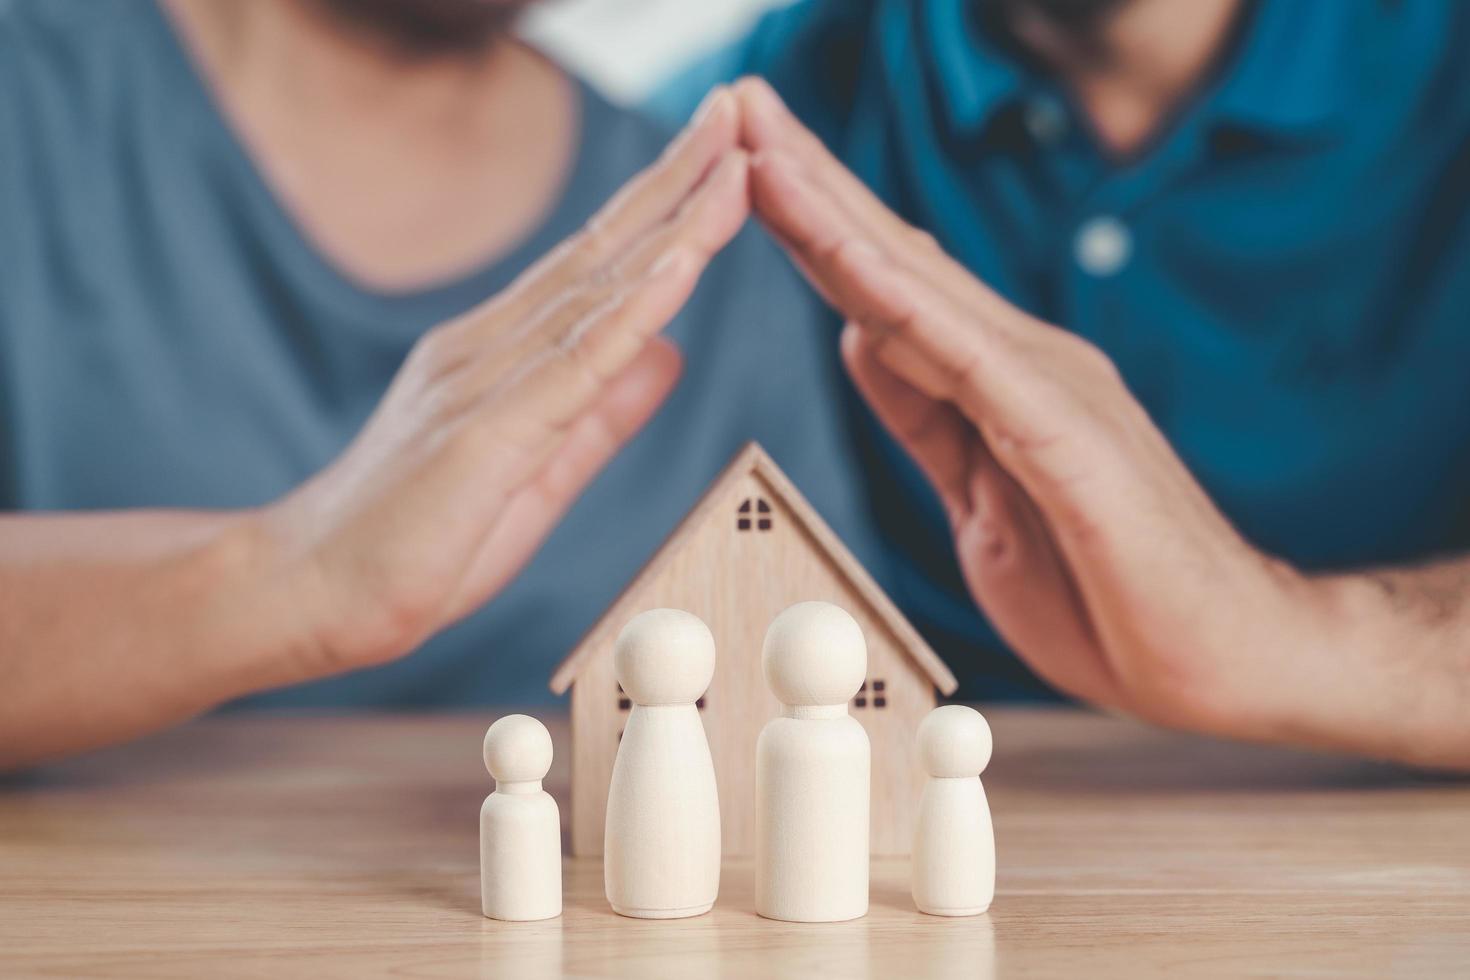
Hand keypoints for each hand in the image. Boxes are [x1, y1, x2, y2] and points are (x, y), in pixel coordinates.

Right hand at [258, 89, 748, 680]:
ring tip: (734, 161)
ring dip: (673, 224)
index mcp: (500, 356)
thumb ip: (601, 413)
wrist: (304, 594)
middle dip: (676, 180)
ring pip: (596, 291)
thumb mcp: (536, 474)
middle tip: (738, 110)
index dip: (663, 208)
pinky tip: (681, 263)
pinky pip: (574, 362)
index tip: (722, 156)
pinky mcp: (483, 435)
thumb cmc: (413, 544)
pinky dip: (634, 309)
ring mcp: (482, 384)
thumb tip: (670, 352)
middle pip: (601, 253)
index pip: (598, 268)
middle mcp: (489, 349)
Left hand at [733, 78, 1356, 748]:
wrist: (1223, 655)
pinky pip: (970, 362)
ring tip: (767, 146)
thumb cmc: (1106, 589)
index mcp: (993, 377)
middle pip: (891, 259)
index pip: (882, 286)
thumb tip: (866, 338)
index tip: (743, 162)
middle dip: (809, 181)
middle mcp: (1019, 359)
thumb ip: (926, 416)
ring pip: (918, 290)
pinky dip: (906, 305)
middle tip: (738, 102)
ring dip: (836, 216)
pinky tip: (852, 255)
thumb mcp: (978, 497)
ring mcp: (1047, 387)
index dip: (811, 222)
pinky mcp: (1068, 435)